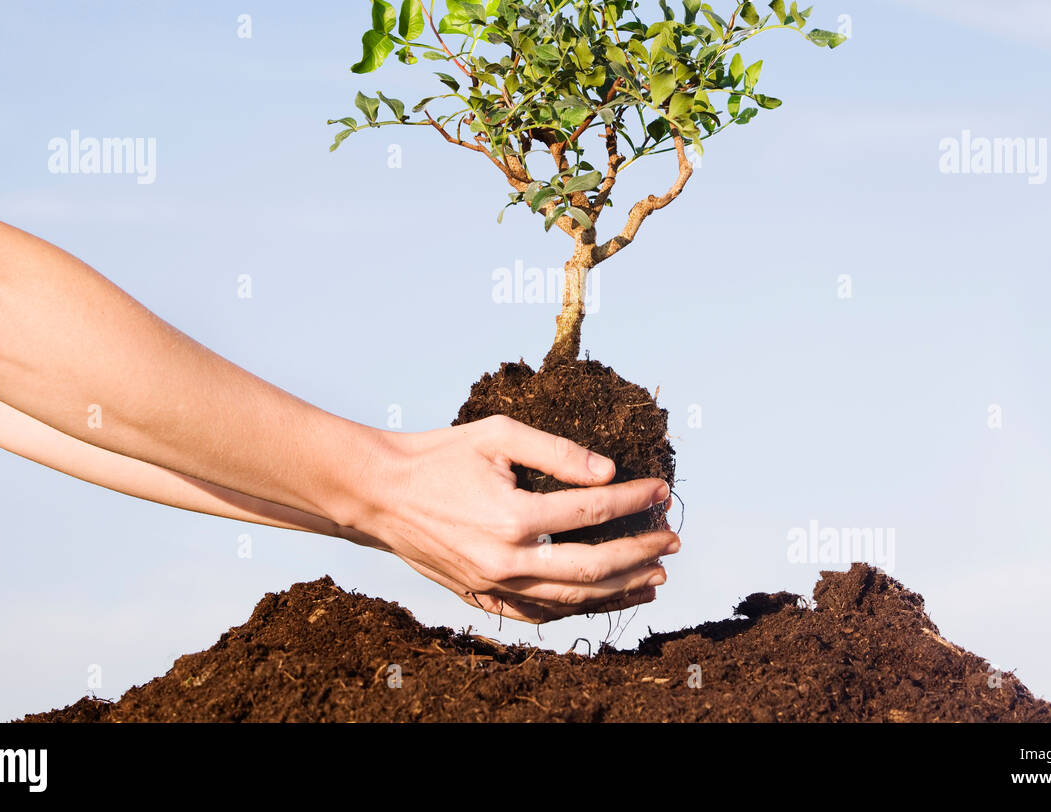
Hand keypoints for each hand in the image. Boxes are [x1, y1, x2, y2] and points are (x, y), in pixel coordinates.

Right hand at [357, 414, 679, 623]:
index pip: (593, 511)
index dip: (634, 501)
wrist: (379, 492)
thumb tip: (608, 470)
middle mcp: (507, 559)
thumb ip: (557, 451)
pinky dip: (575, 611)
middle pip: (593, 567)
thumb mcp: (497, 435)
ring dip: (619, 590)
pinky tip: (600, 600)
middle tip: (672, 541)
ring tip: (654, 578)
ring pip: (571, 601)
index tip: (661, 490)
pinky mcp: (481, 597)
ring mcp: (493, 585)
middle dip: (641, 554)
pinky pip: (537, 616)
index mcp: (514, 516)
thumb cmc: (439, 455)